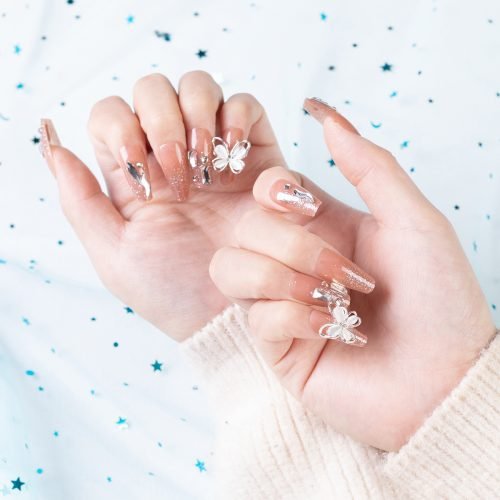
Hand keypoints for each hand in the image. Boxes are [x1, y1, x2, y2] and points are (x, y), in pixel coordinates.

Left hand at [40, 72, 284, 340]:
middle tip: (181, 176)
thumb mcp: (115, 255)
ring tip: (209, 166)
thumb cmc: (175, 293)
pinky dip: (238, 118)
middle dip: (163, 123)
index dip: (122, 127)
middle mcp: (170, 156)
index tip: (142, 174)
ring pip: (197, 86)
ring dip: (198, 117)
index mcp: (132, 176)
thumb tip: (53, 145)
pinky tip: (234, 157)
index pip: (112, 115)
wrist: (232, 313)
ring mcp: (213, 151)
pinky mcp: (255, 154)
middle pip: (152, 90)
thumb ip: (80, 201)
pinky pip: (245, 105)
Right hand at [209, 98, 496, 450]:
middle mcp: (293, 259)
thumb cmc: (439, 299)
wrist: (444, 380)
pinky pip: (255, 316)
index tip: (305, 206)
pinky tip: (332, 332)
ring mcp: (279, 300)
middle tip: (348, 275)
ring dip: (284, 279)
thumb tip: (326, 113)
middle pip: (246, 228)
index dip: (274, 191)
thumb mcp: (414, 220)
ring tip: (333, 303)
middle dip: (296, 247)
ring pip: (231, 268)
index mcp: (321, 226)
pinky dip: (295, 319)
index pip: (265, 190)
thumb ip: (370, 165)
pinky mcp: (274, 343)